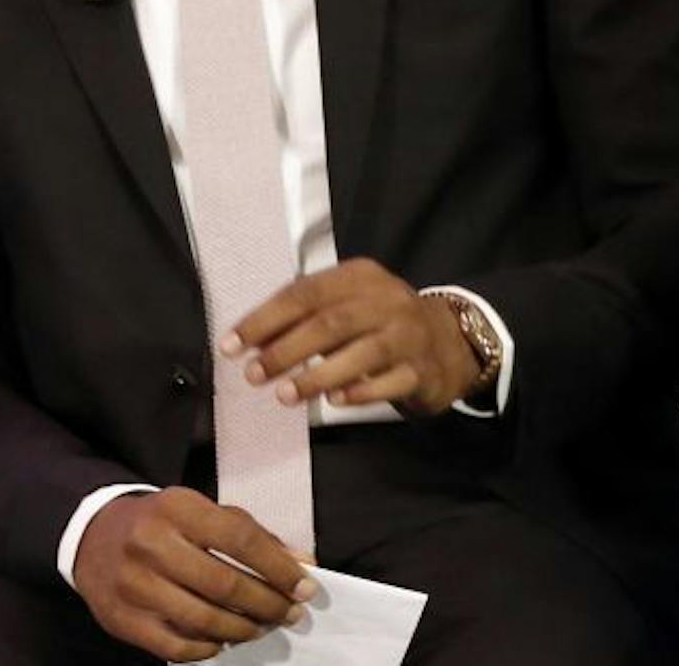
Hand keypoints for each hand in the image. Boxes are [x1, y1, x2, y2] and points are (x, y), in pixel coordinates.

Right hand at [73, 486, 315, 661]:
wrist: (93, 536)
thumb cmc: (163, 524)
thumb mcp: (205, 513)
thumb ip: (253, 536)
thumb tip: (301, 564)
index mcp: (179, 508)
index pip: (241, 540)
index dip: (279, 568)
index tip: (305, 587)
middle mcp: (152, 544)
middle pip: (224, 584)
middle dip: (267, 604)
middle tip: (288, 613)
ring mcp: (133, 585)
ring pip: (202, 619)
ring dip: (242, 629)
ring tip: (261, 627)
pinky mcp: (121, 619)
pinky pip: (174, 645)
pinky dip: (206, 648)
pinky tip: (223, 642)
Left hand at [225, 258, 482, 416]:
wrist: (448, 342)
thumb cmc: (381, 323)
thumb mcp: (347, 306)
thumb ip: (304, 318)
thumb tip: (249, 341)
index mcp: (360, 276)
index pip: (305, 292)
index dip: (265, 319)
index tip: (231, 345)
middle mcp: (387, 300)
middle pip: (330, 322)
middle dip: (285, 349)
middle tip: (253, 374)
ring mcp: (409, 334)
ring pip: (361, 352)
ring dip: (317, 376)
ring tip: (284, 395)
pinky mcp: (422, 369)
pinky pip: (390, 381)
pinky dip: (360, 392)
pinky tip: (335, 402)